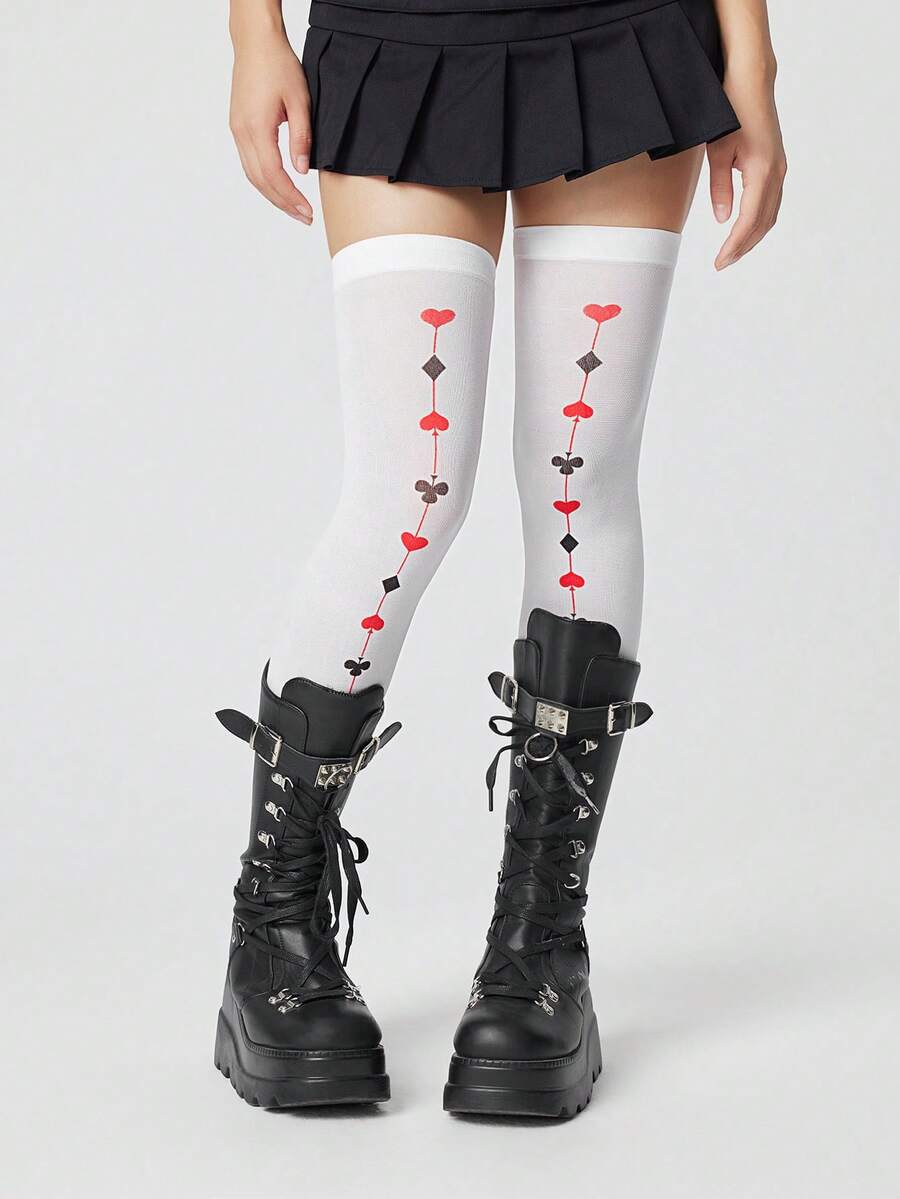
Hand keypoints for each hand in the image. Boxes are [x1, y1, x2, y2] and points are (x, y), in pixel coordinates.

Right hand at [229, 28, 313, 223]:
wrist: (255, 42)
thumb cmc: (279, 65)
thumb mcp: (300, 101)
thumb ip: (301, 138)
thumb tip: (301, 172)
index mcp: (256, 128)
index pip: (273, 175)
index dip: (290, 197)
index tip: (307, 211)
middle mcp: (242, 133)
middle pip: (260, 181)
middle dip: (283, 203)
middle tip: (304, 218)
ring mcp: (237, 131)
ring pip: (252, 175)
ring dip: (273, 195)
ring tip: (294, 208)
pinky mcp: (238, 127)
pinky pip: (249, 163)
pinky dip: (264, 180)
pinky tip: (279, 187)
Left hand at [708, 63, 785, 268]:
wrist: (751, 80)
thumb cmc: (731, 110)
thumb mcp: (717, 151)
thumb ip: (720, 187)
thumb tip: (723, 219)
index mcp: (762, 171)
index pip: (748, 220)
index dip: (734, 245)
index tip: (719, 261)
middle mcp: (776, 172)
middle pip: (762, 223)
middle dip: (743, 246)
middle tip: (722, 263)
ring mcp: (779, 168)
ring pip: (770, 214)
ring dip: (752, 236)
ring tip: (731, 252)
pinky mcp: (776, 164)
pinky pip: (771, 201)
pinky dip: (758, 220)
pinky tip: (744, 228)